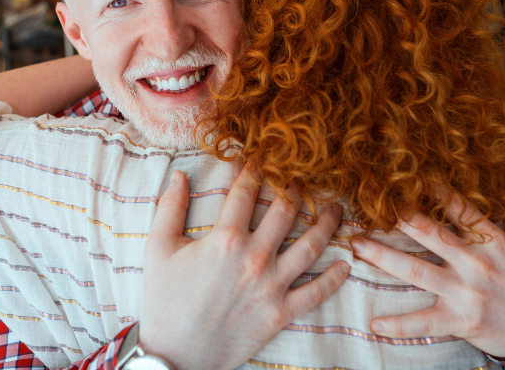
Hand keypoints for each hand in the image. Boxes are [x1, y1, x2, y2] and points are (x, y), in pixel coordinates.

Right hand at [140, 166, 349, 369]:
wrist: (175, 356)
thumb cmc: (164, 300)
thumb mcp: (158, 249)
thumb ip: (169, 207)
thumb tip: (179, 174)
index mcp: (225, 238)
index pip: (247, 190)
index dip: (256, 167)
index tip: (263, 155)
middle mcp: (255, 257)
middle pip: (286, 211)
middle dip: (296, 187)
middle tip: (304, 174)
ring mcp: (272, 286)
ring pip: (311, 246)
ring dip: (327, 223)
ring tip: (336, 208)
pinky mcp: (281, 313)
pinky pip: (316, 293)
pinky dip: (334, 278)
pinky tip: (345, 264)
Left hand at [351, 196, 504, 358]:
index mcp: (492, 240)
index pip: (457, 207)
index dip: (431, 190)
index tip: (405, 177)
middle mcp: (476, 262)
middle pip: (429, 232)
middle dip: (397, 217)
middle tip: (369, 204)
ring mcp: (466, 292)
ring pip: (416, 270)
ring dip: (382, 257)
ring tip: (356, 246)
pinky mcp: (461, 320)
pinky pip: (424, 322)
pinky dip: (399, 325)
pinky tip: (375, 323)